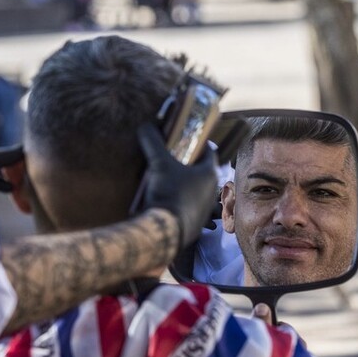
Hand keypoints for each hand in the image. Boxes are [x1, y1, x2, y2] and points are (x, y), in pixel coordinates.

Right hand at [136, 123, 219, 248]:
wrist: (166, 230)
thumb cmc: (169, 192)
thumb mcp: (158, 164)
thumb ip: (152, 142)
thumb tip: (145, 126)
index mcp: (209, 173)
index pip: (209, 151)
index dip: (199, 143)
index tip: (188, 139)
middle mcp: (211, 190)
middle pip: (203, 170)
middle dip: (190, 163)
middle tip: (175, 157)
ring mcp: (204, 208)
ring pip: (197, 189)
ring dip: (186, 182)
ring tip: (170, 178)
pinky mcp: (195, 222)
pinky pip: (190, 205)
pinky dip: (182, 199)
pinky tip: (168, 198)